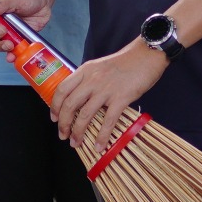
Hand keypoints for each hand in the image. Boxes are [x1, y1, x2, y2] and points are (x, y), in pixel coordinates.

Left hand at [49, 39, 167, 149]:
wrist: (146, 55)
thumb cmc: (124, 62)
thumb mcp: (99, 66)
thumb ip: (88, 79)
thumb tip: (78, 98)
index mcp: (85, 71)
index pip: (62, 90)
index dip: (55, 106)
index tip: (54, 119)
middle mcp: (92, 80)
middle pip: (70, 105)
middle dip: (64, 124)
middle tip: (63, 135)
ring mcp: (106, 90)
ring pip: (85, 115)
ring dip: (78, 132)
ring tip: (76, 143)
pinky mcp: (121, 98)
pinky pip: (108, 121)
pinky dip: (102, 136)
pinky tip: (99, 146)